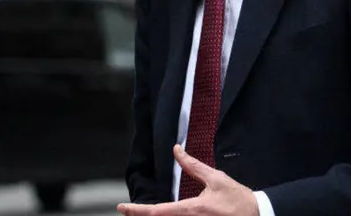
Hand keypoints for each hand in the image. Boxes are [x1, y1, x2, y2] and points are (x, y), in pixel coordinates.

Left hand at [117, 145, 258, 215]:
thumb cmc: (239, 199)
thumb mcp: (216, 179)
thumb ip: (192, 166)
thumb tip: (176, 150)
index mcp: (193, 210)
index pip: (157, 212)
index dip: (137, 210)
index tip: (122, 207)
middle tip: (127, 211)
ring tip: (141, 214)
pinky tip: (161, 215)